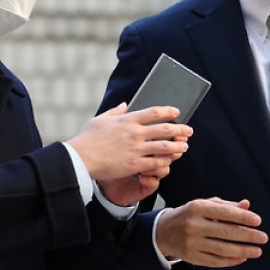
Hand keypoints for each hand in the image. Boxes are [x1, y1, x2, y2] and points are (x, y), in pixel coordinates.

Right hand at [71, 103, 190, 195]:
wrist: (80, 158)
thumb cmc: (86, 139)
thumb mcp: (99, 119)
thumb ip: (114, 111)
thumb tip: (124, 104)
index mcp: (127, 120)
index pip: (154, 112)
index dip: (168, 111)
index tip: (176, 112)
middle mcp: (134, 133)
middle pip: (164, 129)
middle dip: (180, 129)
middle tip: (189, 130)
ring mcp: (136, 149)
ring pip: (164, 146)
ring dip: (177, 146)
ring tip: (184, 146)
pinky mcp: (134, 164)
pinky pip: (155, 162)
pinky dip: (165, 161)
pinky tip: (171, 160)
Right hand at [155, 198, 267, 266]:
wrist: (163, 232)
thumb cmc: (191, 215)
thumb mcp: (205, 205)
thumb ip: (227, 206)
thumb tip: (247, 205)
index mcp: (197, 208)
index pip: (224, 213)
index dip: (243, 217)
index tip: (258, 221)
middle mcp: (194, 225)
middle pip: (225, 232)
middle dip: (247, 236)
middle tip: (264, 238)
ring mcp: (192, 243)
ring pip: (222, 249)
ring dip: (243, 251)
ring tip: (258, 251)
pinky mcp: (192, 257)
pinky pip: (215, 261)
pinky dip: (231, 260)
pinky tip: (243, 258)